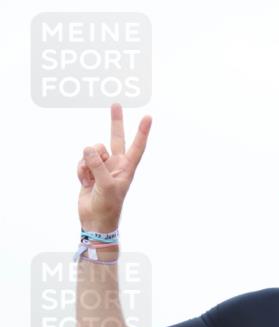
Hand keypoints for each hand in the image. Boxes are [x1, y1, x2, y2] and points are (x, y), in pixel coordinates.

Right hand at [77, 103, 151, 232]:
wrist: (95, 220)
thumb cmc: (107, 206)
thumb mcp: (106, 185)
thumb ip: (98, 165)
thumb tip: (88, 148)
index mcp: (126, 169)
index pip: (136, 147)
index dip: (142, 132)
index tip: (148, 117)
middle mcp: (116, 165)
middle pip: (116, 139)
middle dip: (116, 122)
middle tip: (116, 104)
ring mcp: (102, 167)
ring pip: (92, 151)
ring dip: (88, 163)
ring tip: (91, 179)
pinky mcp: (90, 171)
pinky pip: (82, 161)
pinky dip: (81, 170)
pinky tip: (85, 182)